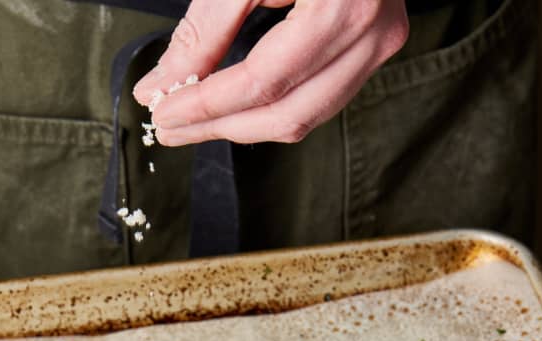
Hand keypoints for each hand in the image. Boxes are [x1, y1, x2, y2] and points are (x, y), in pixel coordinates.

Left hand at [134, 0, 408, 144]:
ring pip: (304, 118)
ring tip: (195, 122)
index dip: (208, 106)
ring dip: (245, 127)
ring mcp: (377, 45)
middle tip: (171, 127)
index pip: (264, 81)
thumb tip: (167, 82)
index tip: (164, 112)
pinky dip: (273, 109)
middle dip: (222, 127)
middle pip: (286, 114)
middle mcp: (371, 33)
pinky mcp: (371, 48)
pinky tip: (235, 107)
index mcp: (343, 4)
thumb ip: (207, 27)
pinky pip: (318, 100)